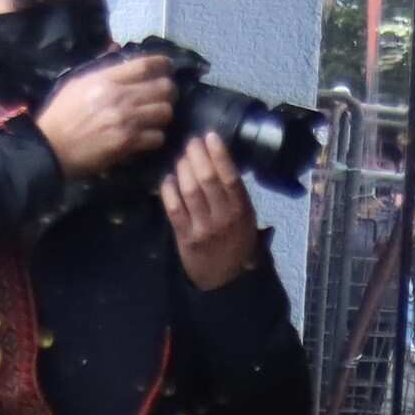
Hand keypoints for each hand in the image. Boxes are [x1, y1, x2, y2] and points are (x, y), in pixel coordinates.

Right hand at [34, 52, 175, 181]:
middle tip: (163, 96)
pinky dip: (155, 137)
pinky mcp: (128, 143)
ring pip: (165, 112)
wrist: (50, 148)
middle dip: (168, 92)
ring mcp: (126, 121)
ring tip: (155, 117)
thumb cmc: (61, 114)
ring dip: (162, 115)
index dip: (163, 64)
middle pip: (164, 88)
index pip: (146, 66)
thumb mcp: (76, 83)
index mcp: (106, 80)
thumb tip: (118, 50)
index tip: (168, 66)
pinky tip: (147, 136)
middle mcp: (120, 97)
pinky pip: (157, 137)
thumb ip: (101, 69)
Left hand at [163, 130, 259, 290]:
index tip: (209, 136)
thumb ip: (234, 192)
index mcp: (242, 210)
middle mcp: (223, 218)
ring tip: (181, 157)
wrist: (225, 278)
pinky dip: (169, 190)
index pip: (230, 176)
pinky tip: (168, 178)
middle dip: (197, 155)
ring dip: (183, 169)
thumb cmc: (236, 240)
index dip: (218, 154)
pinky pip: (173, 208)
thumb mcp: (246, 216)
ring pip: (189, 191)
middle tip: (191, 142)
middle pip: (207, 179)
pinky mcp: (184, 237)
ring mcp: (202, 228)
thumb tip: (218, 157)